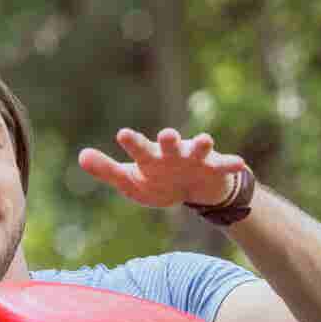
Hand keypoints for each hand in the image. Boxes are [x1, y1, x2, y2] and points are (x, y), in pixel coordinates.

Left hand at [78, 128, 248, 208]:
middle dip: (169, 140)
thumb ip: (106, 170)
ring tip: (204, 140)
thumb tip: (80, 156)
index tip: (123, 134)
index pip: (139, 149)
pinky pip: (224, 165)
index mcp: (150, 157)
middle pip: (169, 144)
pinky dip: (231, 164)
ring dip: (200, 144)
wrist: (191, 187)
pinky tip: (240, 163)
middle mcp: (172, 153)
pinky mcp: (214, 167)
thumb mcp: (131, 181)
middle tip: (166, 134)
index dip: (132, 142)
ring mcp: (194, 158)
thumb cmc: (157, 181)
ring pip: (198, 148)